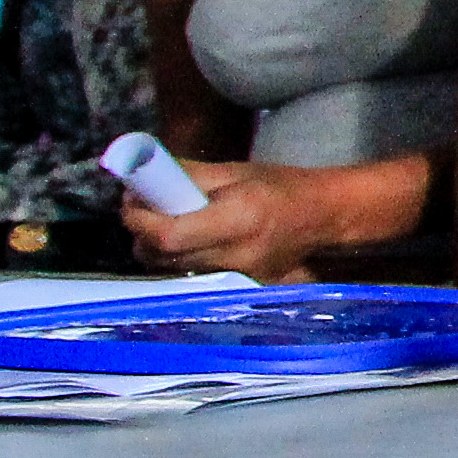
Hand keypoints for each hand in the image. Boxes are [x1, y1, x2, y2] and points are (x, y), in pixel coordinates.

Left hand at [123, 158, 326, 279]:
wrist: (326, 218)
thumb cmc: (282, 186)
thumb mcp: (236, 171)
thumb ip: (189, 175)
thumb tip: (144, 176)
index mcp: (237, 219)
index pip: (168, 234)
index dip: (139, 219)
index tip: (130, 200)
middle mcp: (235, 254)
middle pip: (162, 257)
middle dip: (141, 234)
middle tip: (143, 209)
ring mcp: (238, 276)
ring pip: (173, 269)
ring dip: (157, 247)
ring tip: (166, 222)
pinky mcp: (239, 286)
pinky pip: (193, 274)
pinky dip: (180, 257)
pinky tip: (192, 240)